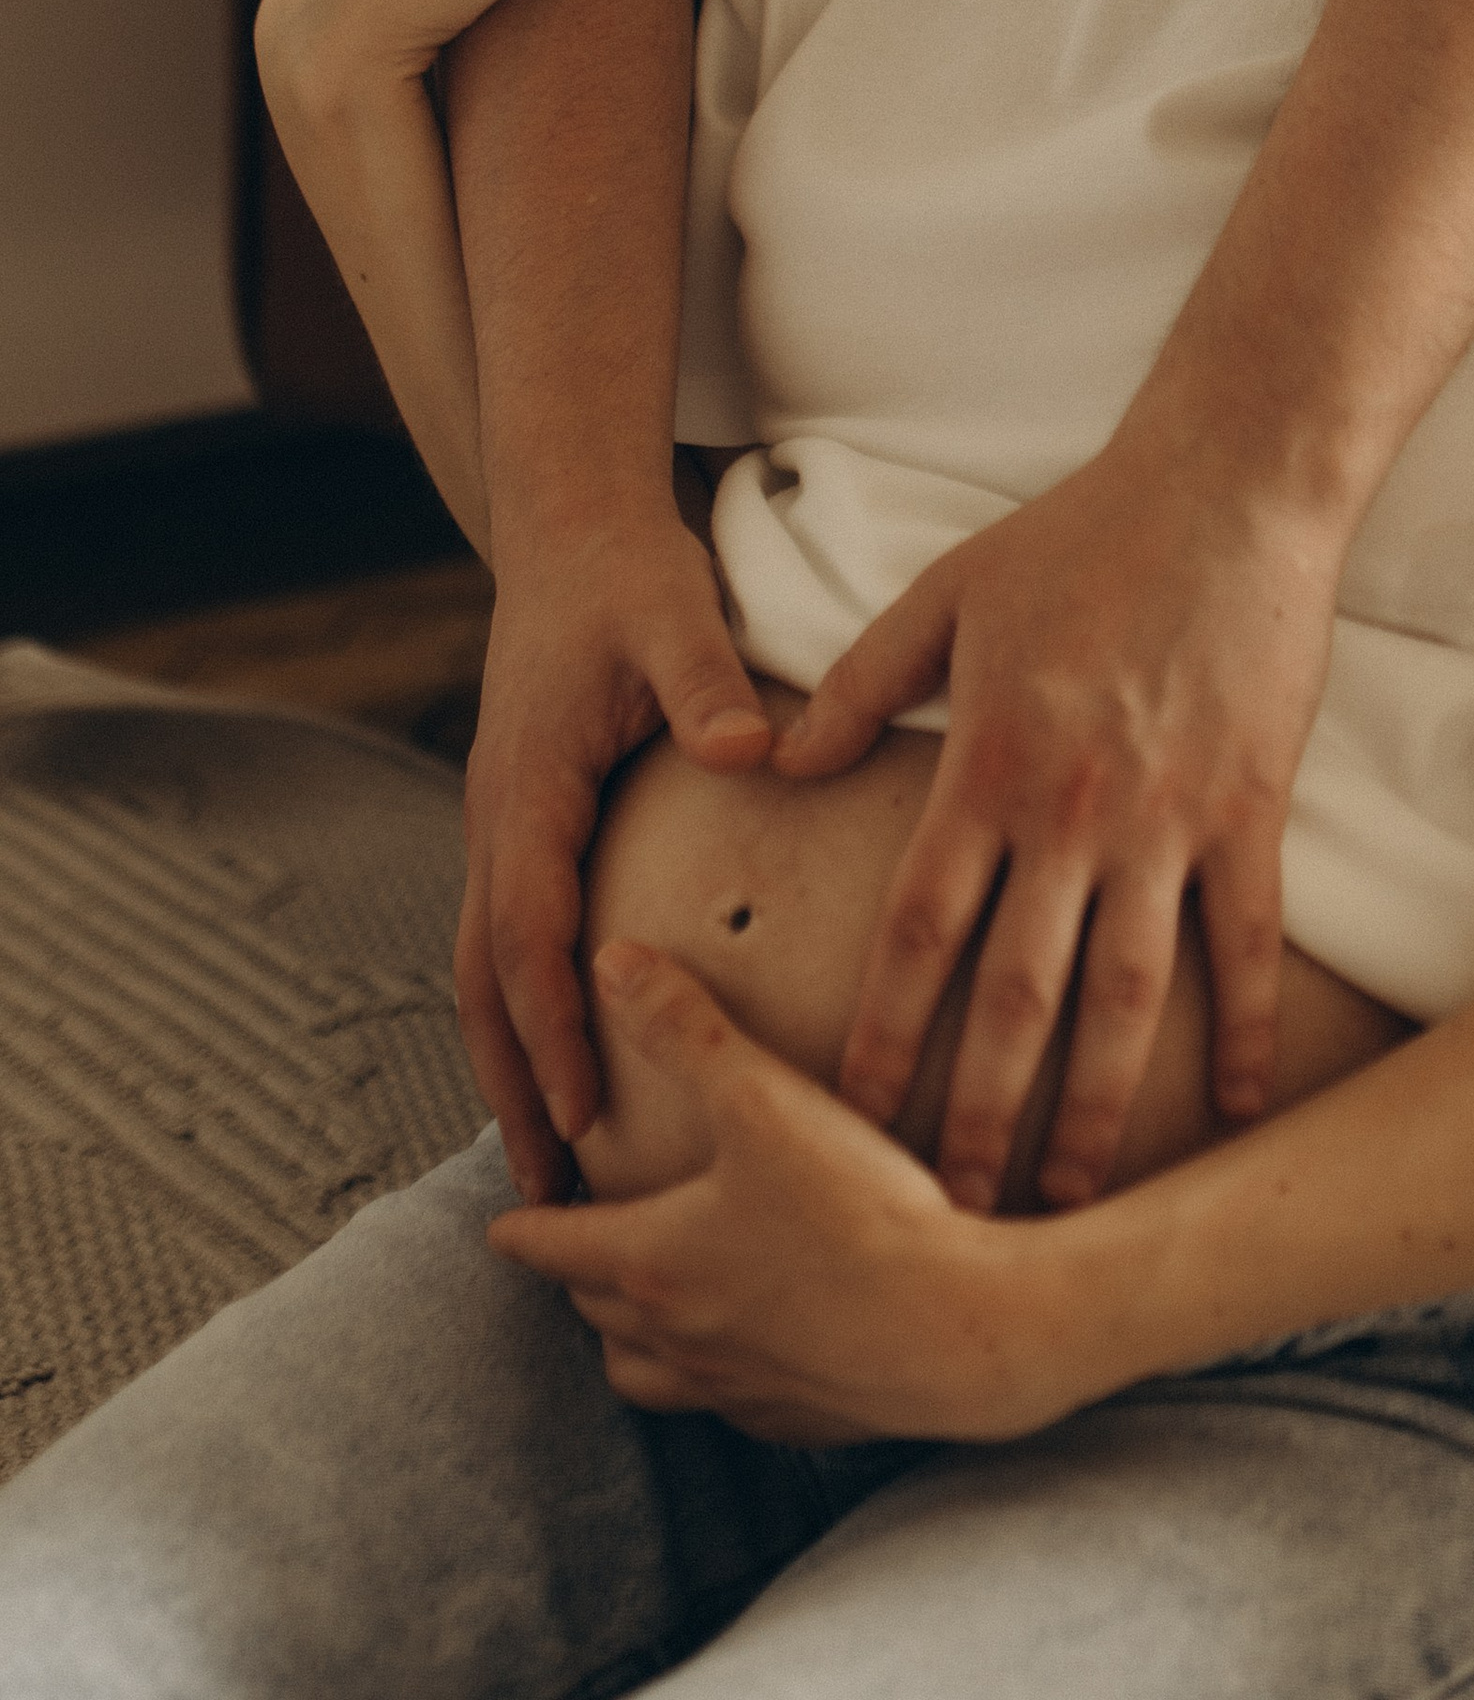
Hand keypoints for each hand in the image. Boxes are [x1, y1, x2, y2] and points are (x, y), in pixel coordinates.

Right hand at [459, 508, 772, 1199]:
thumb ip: (708, 684)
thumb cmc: (629, 571)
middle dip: (512, 1083)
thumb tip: (749, 750)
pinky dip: (524, 1004)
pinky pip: (512, 929)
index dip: (552, 1031)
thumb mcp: (674, 616)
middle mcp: (499, 814)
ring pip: (488, 964)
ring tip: (550, 1154)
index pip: (529, 934)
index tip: (582, 1118)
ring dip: (511, 1057)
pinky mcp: (526, 814)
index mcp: (530, 786)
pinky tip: (565, 1052)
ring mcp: (502, 818)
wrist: (572, 523)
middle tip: (549, 1188)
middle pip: (487, 979)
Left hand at [489, 941, 1083, 1445]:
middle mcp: (679, 1336)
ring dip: (631, 1339)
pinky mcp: (794, 1415)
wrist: (957, 1331)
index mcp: (654, 1260)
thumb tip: (611, 965)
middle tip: (581, 1242)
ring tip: (645, 1305)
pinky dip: (709, 1373)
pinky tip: (744, 1342)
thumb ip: (686, 1027)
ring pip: (645, 1375)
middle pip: (595, 1312)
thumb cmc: (858, 1213)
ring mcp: (734, 1386)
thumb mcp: (766, 1098)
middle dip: (579, 1274)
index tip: (500, 1227)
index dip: (522, 1230)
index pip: (556, 1247)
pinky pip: (721, 1403)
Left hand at [772, 436, 1343, 1213]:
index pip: (919, 933)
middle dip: (974, 1120)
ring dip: (1096, 1113)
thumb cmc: (1079, 534)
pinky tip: (1241, 1108)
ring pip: (1127, 998)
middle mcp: (1072, 812)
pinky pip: (1245, 944)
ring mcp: (1169, 820)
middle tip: (944, 1225)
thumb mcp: (946, 595)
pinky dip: (1243, 1030)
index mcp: (986, 765)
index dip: (881, 1041)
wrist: (1227, 486)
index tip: (847, 1131)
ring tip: (1068, 1206)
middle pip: (1014, 998)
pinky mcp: (1250, 810)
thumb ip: (858, 686)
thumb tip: (777, 760)